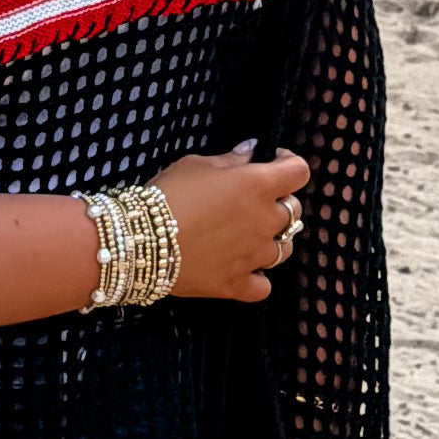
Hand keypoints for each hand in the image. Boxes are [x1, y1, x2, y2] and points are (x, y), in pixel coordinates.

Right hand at [157, 146, 310, 302]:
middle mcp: (264, 221)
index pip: (299, 171)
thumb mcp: (196, 165)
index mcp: (258, 185)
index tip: (274, 162)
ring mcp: (254, 256)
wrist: (140, 241)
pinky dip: (257, 278)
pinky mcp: (237, 283)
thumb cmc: (168, 194)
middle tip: (252, 201)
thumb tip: (250, 152)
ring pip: (284, 249)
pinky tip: (243, 269)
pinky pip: (263, 285)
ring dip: (271, 240)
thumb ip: (230, 160)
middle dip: (278, 202)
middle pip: (294, 211)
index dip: (289, 163)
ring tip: (247, 236)